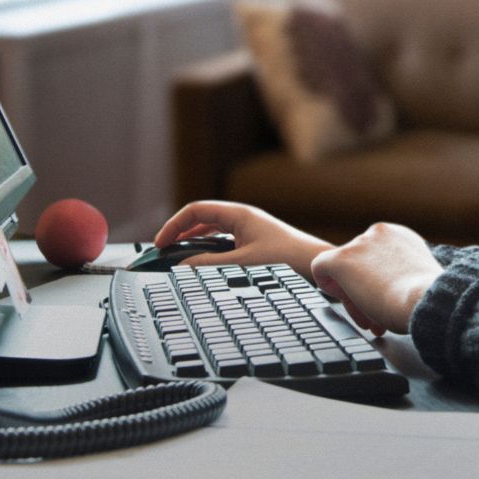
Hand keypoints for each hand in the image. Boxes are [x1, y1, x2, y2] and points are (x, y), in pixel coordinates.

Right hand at [155, 200, 333, 276]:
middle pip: (202, 220)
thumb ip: (208, 265)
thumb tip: (181, 267)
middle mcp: (243, 218)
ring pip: (213, 232)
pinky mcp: (256, 244)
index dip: (174, 225)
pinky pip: (224, 243)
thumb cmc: (287, 260)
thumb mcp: (241, 264)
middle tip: (164, 253)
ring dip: (194, 244)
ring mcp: (250, 231)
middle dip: (181, 234)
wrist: (318, 266)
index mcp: (238, 214)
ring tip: (179, 260)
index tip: (160, 244)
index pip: (196, 210)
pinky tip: (204, 267)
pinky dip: (209, 252)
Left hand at [310, 222, 442, 335]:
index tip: (387, 301)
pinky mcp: (341, 259)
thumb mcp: (421, 278)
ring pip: (344, 271)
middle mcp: (379, 233)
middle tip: (376, 315)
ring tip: (370, 318)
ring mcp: (359, 244)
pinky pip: (320, 267)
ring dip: (354, 295)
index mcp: (400, 236)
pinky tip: (343, 299)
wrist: (426, 299)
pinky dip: (326, 283)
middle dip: (365, 291)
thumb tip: (394, 287)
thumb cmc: (428, 298)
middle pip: (359, 263)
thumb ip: (404, 274)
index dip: (379, 282)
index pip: (377, 257)